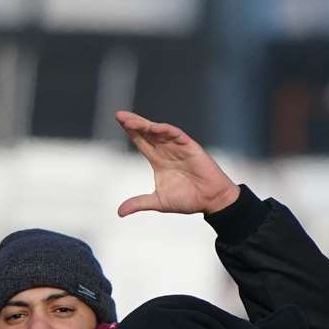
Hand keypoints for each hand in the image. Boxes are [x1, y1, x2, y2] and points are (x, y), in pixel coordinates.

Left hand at [115, 111, 238, 217]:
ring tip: (131, 121)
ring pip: (160, 131)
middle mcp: (167, 151)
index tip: (118, 120)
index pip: (142, 142)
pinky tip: (155, 127)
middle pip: (147, 133)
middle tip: (120, 116)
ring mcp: (178, 147)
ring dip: (146, 125)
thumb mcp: (158, 201)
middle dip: (134, 123)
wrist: (210, 200)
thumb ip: (139, 203)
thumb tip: (119, 212)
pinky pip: (177, 135)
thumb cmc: (187, 199)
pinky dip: (166, 130)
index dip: (131, 131)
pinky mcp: (191, 147)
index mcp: (158, 160)